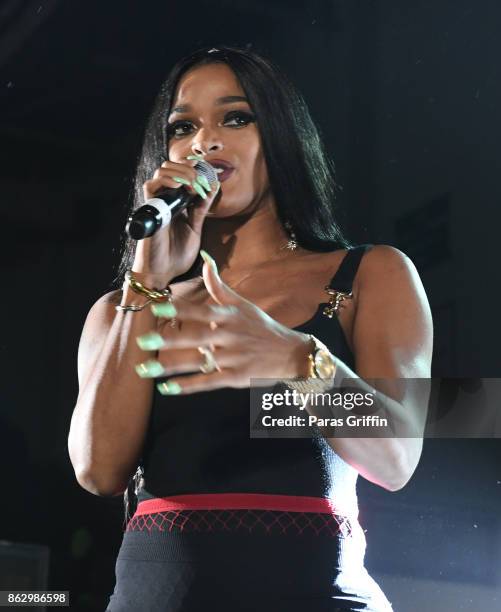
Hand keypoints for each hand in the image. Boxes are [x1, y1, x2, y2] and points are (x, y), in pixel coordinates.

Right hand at [133, 155, 220, 282]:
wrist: (162, 274)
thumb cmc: (176, 256)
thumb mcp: (195, 228)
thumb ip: (201, 209)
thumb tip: (213, 186)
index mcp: (177, 203)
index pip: (183, 174)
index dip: (196, 170)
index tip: (210, 178)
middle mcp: (165, 200)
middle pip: (171, 167)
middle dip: (189, 169)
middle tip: (201, 181)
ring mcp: (157, 203)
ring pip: (162, 171)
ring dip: (181, 172)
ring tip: (193, 184)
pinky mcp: (149, 210)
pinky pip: (151, 185)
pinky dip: (167, 180)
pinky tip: (180, 187)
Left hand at [134, 251, 311, 393]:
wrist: (291, 353)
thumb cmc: (261, 326)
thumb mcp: (242, 304)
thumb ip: (218, 286)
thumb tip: (204, 259)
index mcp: (230, 317)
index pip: (202, 312)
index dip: (180, 310)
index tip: (157, 309)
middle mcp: (230, 336)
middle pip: (196, 338)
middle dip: (168, 341)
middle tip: (142, 342)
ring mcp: (233, 359)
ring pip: (197, 363)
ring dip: (169, 368)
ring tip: (144, 370)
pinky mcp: (235, 378)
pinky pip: (207, 382)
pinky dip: (187, 386)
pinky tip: (166, 388)